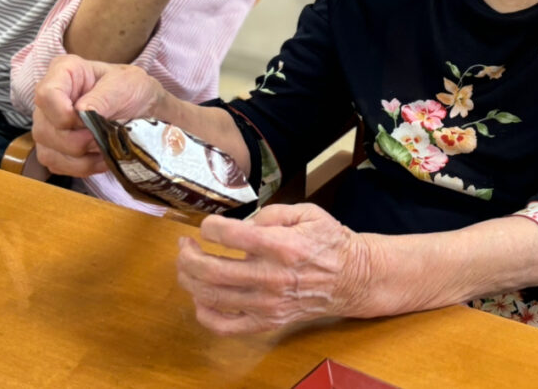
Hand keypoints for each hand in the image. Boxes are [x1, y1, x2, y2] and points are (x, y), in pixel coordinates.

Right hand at [32, 55, 164, 176]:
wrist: (142, 107)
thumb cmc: (132, 88)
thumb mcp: (126, 84)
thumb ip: (104, 97)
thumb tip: (81, 112)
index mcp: (65, 72)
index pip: (46, 94)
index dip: (64, 113)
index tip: (88, 120)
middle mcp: (48, 100)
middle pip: (45, 130)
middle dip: (79, 140)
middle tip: (106, 134)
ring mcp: (47, 125)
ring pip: (49, 152)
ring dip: (82, 157)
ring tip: (106, 146)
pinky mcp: (52, 148)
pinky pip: (57, 165)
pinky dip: (82, 167)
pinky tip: (101, 157)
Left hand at [176, 204, 371, 334]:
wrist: (353, 277)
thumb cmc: (330, 242)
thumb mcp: (308, 212)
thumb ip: (273, 212)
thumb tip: (244, 222)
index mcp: (280, 244)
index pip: (229, 235)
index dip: (209, 226)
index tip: (207, 225)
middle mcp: (271, 276)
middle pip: (211, 270)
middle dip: (188, 256)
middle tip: (184, 246)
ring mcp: (268, 303)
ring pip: (212, 297)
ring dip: (189, 280)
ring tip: (187, 267)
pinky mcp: (268, 321)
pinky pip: (225, 326)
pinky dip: (204, 314)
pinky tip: (201, 299)